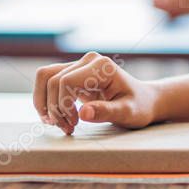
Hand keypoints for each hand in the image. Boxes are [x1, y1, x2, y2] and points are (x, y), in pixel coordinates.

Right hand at [32, 52, 159, 133]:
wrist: (143, 101)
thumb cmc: (139, 107)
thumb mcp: (127, 112)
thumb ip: (106, 112)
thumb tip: (83, 114)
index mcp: (102, 66)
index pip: (67, 81)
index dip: (63, 104)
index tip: (75, 123)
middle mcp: (88, 60)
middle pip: (52, 80)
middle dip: (54, 108)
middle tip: (68, 128)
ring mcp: (79, 65)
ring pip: (45, 77)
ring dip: (45, 103)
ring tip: (58, 123)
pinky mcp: (73, 74)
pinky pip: (48, 82)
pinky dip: (46, 101)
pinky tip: (56, 118)